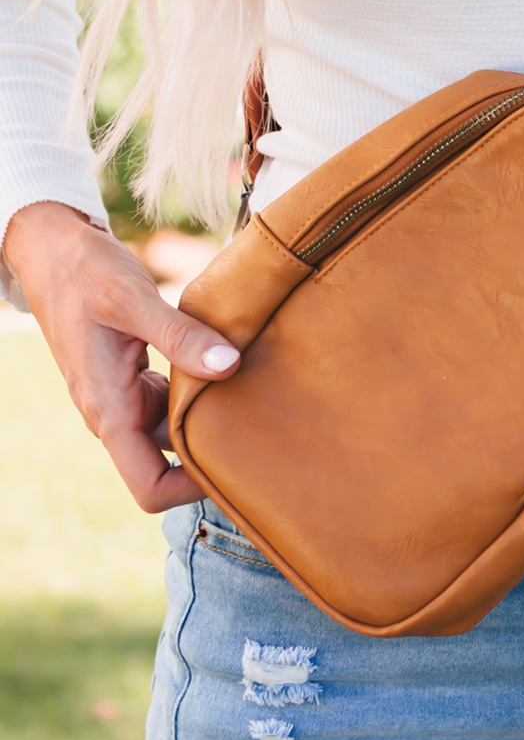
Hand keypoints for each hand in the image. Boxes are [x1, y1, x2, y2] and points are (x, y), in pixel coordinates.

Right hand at [3, 201, 240, 512]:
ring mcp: (122, 395)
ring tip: (251, 399)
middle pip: (166, 464)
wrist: (50, 249)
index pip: (148, 486)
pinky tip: (227, 369)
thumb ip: (180, 335)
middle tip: (258, 433)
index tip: (234, 464)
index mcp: (108, 408)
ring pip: (171, 430)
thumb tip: (229, 366)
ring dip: (205, 420)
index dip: (190, 490)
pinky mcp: (130, 376)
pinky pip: (169, 401)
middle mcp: (113, 411)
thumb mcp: (132, 298)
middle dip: (208, 455)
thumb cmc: (83, 272)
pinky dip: (196, 392)